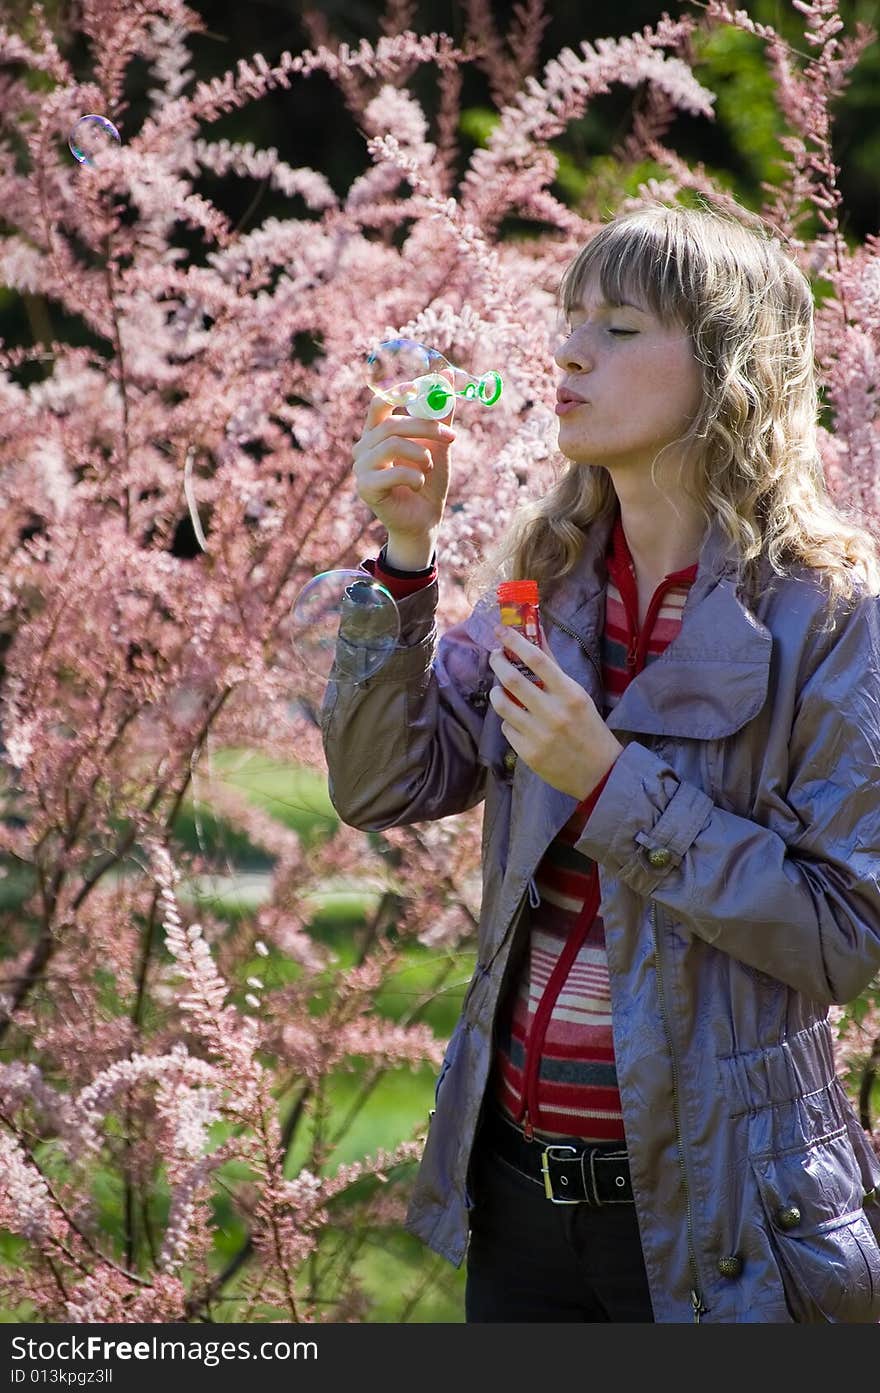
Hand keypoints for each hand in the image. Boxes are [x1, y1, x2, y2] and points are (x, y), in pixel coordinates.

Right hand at [352, 391, 454, 542]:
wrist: (425, 519)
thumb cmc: (428, 481)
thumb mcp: (437, 443)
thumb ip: (440, 412)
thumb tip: (448, 374)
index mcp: (377, 432)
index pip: (379, 403)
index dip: (397, 393)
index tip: (421, 389)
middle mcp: (364, 447)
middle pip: (391, 423)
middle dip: (426, 427)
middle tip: (450, 436)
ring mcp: (361, 468)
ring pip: (392, 445)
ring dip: (421, 455)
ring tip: (429, 468)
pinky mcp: (365, 488)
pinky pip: (393, 472)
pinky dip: (415, 478)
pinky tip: (419, 485)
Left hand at [487, 624, 623, 799]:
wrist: (600, 772)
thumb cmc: (589, 728)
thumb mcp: (577, 695)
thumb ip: (554, 668)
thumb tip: (536, 636)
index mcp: (570, 694)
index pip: (537, 659)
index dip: (514, 641)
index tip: (500, 630)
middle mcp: (554, 712)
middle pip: (512, 679)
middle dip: (497, 662)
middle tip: (495, 656)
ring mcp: (539, 734)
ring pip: (502, 704)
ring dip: (496, 691)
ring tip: (499, 689)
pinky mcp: (528, 753)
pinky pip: (506, 727)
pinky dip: (508, 719)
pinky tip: (516, 720)